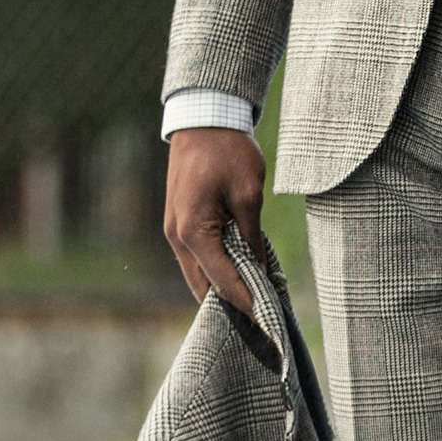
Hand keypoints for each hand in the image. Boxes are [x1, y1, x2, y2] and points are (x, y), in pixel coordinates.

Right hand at [163, 126, 268, 315]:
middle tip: (261, 319)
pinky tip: (237, 275)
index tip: (267, 321)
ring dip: (221, 289)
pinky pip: (196, 258)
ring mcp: (174, 231)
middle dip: (230, 304)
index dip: (247, 302)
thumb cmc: (228, 153)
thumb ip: (252, 239)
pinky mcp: (178, 223)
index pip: (222, 282)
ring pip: (197, 274)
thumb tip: (261, 272)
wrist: (203, 119)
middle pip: (203, 286)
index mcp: (194, 233)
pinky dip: (214, 271)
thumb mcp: (249, 196)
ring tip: (253, 302)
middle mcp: (177, 238)